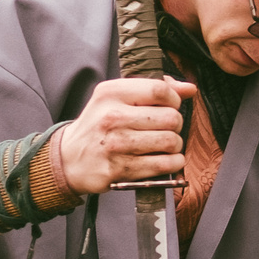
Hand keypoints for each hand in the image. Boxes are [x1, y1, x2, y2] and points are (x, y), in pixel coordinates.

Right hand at [59, 77, 197, 193]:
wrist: (69, 159)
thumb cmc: (99, 126)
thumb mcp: (116, 98)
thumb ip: (153, 89)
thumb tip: (190, 89)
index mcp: (110, 93)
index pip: (159, 89)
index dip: (174, 99)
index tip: (170, 106)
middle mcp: (112, 117)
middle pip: (171, 117)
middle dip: (176, 124)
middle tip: (166, 128)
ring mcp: (116, 145)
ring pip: (171, 141)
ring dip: (175, 145)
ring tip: (164, 144)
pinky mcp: (121, 169)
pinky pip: (165, 164)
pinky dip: (174, 162)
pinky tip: (165, 159)